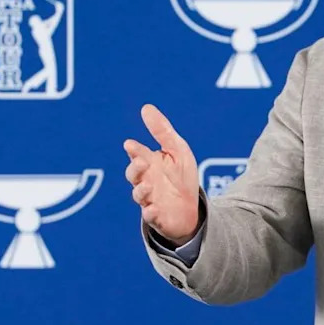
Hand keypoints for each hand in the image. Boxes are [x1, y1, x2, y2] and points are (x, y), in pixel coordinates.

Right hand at [124, 104, 200, 245]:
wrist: (192, 208)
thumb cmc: (181, 176)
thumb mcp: (177, 150)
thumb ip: (162, 130)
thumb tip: (146, 107)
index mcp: (149, 163)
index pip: (137, 154)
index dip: (134, 150)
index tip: (131, 144)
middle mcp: (146, 180)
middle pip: (133, 174)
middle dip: (136, 169)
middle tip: (143, 162)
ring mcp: (150, 199)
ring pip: (139, 195)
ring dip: (141, 190)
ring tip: (148, 186)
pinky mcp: (158, 216)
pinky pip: (151, 216)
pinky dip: (150, 213)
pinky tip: (153, 209)